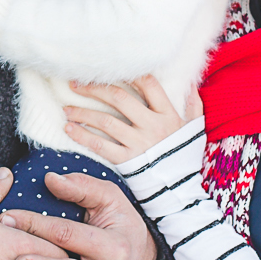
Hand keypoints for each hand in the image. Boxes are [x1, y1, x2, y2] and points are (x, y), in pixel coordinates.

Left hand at [63, 76, 191, 165]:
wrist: (181, 190)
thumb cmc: (185, 157)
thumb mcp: (195, 129)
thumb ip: (194, 105)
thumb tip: (192, 84)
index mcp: (167, 114)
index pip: (147, 84)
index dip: (127, 73)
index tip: (108, 69)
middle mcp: (152, 126)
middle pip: (119, 98)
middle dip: (95, 88)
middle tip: (75, 84)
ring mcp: (139, 144)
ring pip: (106, 121)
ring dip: (83, 112)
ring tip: (66, 108)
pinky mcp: (127, 161)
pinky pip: (101, 145)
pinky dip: (83, 136)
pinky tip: (69, 129)